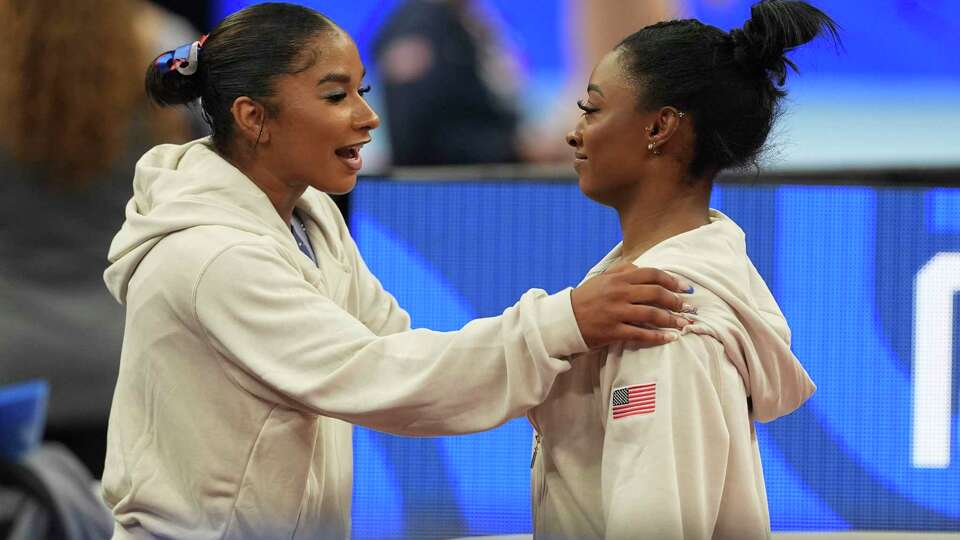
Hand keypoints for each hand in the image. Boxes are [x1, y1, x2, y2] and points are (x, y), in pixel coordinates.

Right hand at [570, 262, 694, 348]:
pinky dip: (658, 337)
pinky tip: (670, 338)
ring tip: (684, 324)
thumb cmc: (587, 297)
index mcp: (619, 278)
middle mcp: (619, 293)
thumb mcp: (603, 278)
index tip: (685, 288)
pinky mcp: (613, 331)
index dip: (672, 281)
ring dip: (672, 320)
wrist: (565, 319)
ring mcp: (616, 312)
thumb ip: (623, 269)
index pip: (652, 274)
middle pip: (656, 294)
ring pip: (651, 314)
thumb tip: (643, 267)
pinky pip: (640, 334)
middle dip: (676, 301)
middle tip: (688, 308)